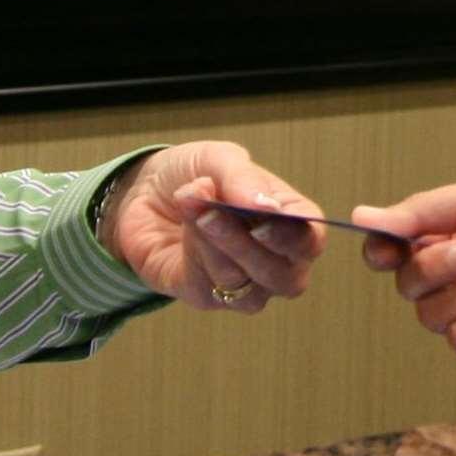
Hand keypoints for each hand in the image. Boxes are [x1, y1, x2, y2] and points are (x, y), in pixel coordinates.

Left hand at [100, 141, 326, 314]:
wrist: (144, 190)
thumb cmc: (194, 172)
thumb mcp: (218, 159)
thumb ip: (244, 179)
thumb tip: (269, 208)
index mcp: (292, 221)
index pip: (311, 240)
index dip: (293, 237)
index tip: (262, 221)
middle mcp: (276, 259)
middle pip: (285, 277)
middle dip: (246, 246)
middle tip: (211, 211)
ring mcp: (243, 284)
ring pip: (243, 284)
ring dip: (213, 244)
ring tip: (190, 204)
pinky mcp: (205, 296)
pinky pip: (207, 288)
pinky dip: (193, 255)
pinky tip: (185, 228)